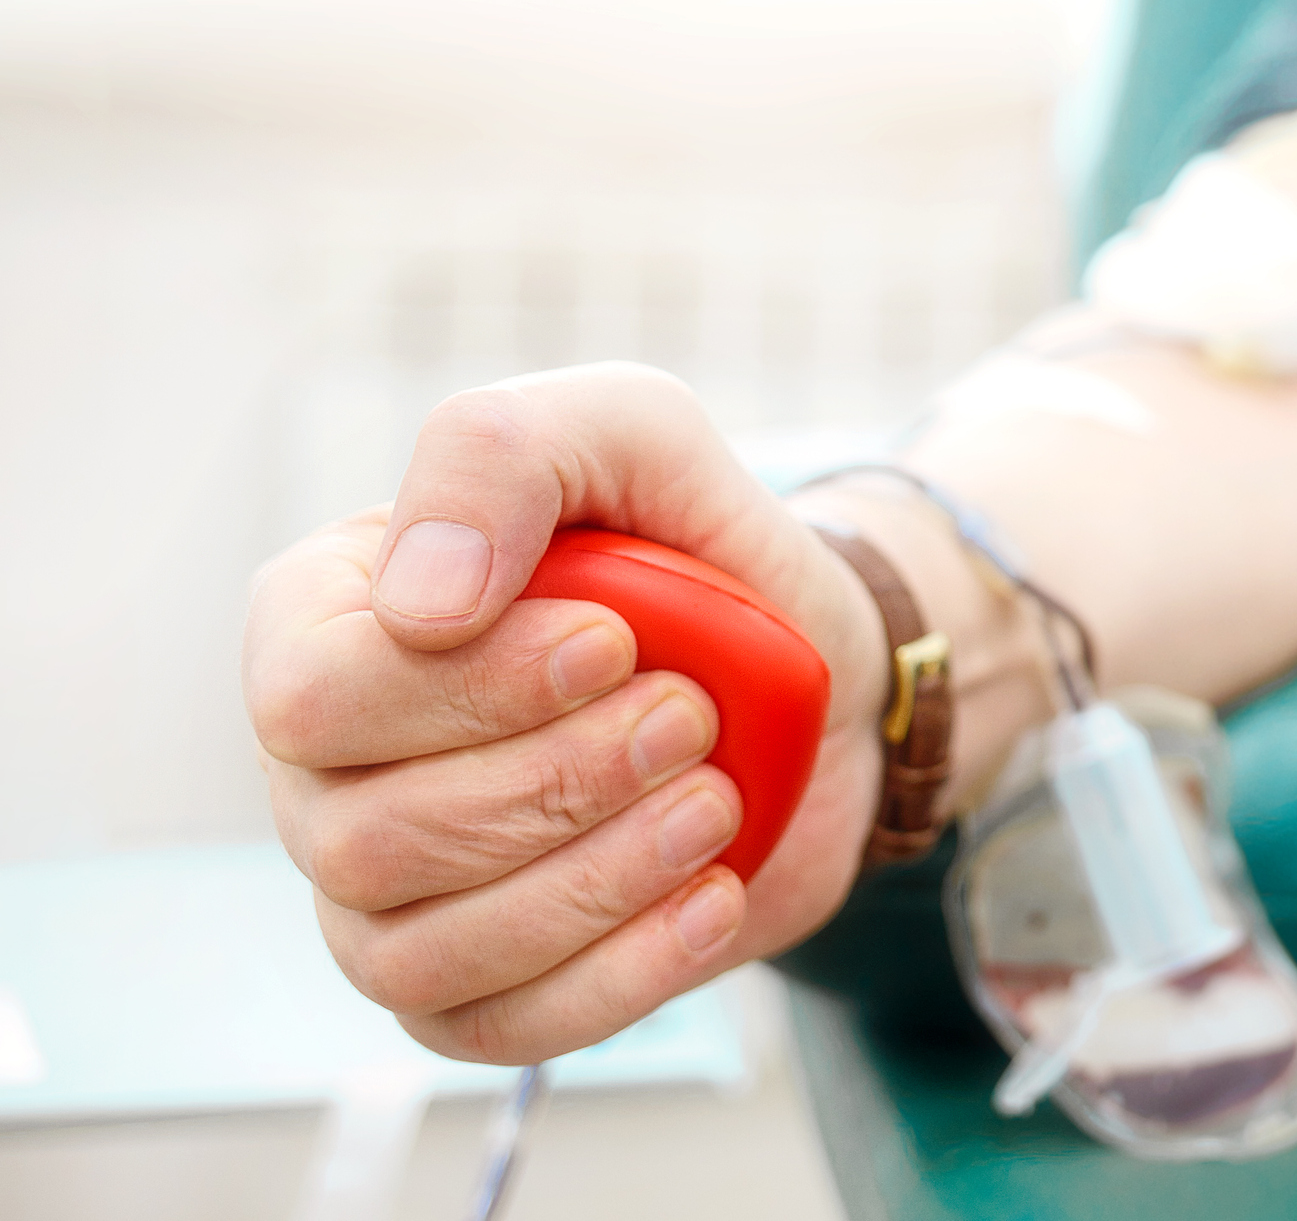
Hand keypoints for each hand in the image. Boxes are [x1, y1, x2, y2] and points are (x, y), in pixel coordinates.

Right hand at [244, 363, 886, 1063]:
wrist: (813, 670)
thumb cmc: (698, 543)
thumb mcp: (628, 433)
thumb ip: (505, 455)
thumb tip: (419, 606)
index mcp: (325, 624)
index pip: (312, 693)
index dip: (470, 686)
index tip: (615, 641)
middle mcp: (326, 770)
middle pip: (369, 840)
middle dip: (559, 783)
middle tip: (691, 718)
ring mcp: (385, 896)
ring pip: (420, 953)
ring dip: (593, 882)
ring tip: (713, 803)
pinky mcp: (477, 988)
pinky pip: (497, 1032)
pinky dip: (620, 975)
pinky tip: (711, 898)